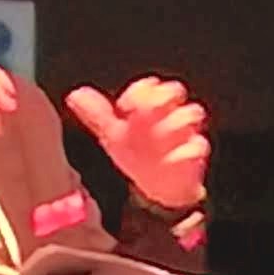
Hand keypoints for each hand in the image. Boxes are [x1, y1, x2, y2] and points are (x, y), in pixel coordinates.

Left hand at [64, 75, 211, 216]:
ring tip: (162, 132)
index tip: (125, 106)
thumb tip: (76, 95)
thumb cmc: (138, 154)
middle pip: (173, 92)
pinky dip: (189, 149)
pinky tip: (176, 155)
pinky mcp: (193, 153)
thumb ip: (98, 115)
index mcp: (150, 106)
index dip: (139, 91)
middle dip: (162, 96)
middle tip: (146, 110)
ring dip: (176, 121)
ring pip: (190, 114)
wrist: (157, 187)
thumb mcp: (115, 135)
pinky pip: (198, 146)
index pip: (148, 87)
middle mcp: (169, 114)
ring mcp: (184, 132)